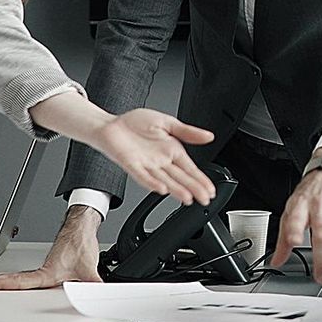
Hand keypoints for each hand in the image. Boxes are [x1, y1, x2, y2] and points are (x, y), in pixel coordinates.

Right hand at [0, 205, 101, 289]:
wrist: (81, 226)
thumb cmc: (80, 242)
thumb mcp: (89, 269)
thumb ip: (94, 287)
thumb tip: (99, 299)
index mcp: (48, 272)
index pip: (21, 281)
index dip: (3, 284)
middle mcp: (43, 270)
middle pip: (15, 279)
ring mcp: (44, 268)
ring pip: (21, 277)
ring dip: (6, 281)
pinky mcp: (49, 266)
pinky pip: (30, 275)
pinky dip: (18, 279)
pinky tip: (15, 284)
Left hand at [92, 109, 214, 204]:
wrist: (110, 124)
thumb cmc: (135, 122)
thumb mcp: (167, 122)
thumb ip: (187, 131)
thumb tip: (209, 136)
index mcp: (171, 150)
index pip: (190, 168)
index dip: (201, 179)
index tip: (211, 190)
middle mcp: (160, 160)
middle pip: (180, 177)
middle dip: (193, 188)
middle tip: (205, 199)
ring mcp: (146, 165)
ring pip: (164, 180)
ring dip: (176, 189)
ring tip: (188, 198)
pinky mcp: (131, 165)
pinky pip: (143, 176)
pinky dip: (152, 182)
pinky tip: (162, 188)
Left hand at [270, 169, 321, 282]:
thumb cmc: (305, 198)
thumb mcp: (290, 213)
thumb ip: (283, 239)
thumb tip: (275, 262)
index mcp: (298, 206)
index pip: (294, 218)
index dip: (293, 229)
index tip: (294, 241)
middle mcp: (315, 206)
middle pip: (319, 227)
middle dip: (320, 249)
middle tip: (319, 273)